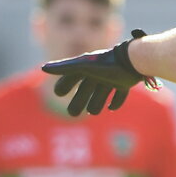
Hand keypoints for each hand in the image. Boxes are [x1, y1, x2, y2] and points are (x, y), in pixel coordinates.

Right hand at [42, 29, 156, 115]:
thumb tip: (43, 69)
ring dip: (96, 104)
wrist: (132, 61)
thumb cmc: (106, 64)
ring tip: (92, 112)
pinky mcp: (125, 83)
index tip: (58, 94)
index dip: (64, 84)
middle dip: (78, 101)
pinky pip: (119, 94)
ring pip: (101, 93)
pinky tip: (111, 108)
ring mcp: (113, 77)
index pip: (72, 76)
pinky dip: (115, 102)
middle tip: (73, 114)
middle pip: (86, 90)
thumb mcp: (83, 66)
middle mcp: (100, 72)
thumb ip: (64, 68)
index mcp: (88, 67)